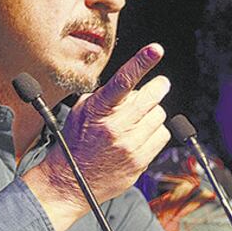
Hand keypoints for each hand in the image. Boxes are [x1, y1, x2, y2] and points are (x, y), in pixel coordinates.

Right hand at [24, 43, 170, 230]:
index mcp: (98, 110)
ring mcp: (129, 145)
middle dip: (158, 87)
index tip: (155, 49)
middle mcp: (115, 127)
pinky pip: (162, 136)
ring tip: (138, 120)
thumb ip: (106, 96)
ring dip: (152, 114)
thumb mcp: (82, 112)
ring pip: (158, 116)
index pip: (123, 81)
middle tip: (161, 84)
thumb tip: (132, 85)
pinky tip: (141, 136)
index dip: (141, 62)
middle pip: (150, 98)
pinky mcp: (140, 161)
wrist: (69, 181)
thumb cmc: (75, 142)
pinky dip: (155, 133)